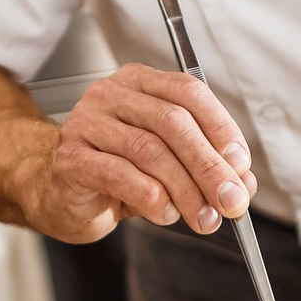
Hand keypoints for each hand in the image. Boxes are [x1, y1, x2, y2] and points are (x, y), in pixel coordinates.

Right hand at [23, 63, 257, 243]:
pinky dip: (151, 198)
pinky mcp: (69, 158)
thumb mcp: (169, 163)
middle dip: (208, 166)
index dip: (220, 127)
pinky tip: (165, 214)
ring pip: (149, 150)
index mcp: (141, 83)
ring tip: (203, 217)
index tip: (241, 163)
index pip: (189, 92)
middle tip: (231, 201)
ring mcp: (85, 123)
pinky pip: (118, 175)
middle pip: (172, 122)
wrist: (58, 192)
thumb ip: (206, 165)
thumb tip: (242, 183)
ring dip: (185, 189)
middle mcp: (111, 94)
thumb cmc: (118, 171)